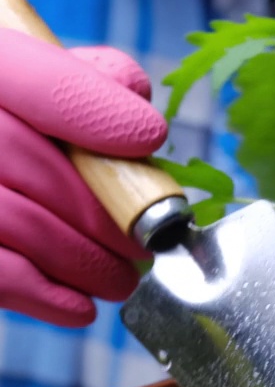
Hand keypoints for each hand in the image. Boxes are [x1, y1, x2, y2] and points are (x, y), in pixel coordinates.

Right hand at [0, 28, 167, 326]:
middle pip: (38, 167)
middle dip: (107, 215)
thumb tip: (136, 100)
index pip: (36, 81)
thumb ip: (85, 80)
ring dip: (88, 263)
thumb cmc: (13, 123)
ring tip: (120, 278)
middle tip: (145, 245)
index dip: (96, 110)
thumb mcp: (34, 79)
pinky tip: (80, 307)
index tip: (149, 137)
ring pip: (24, 225)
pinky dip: (46, 296)